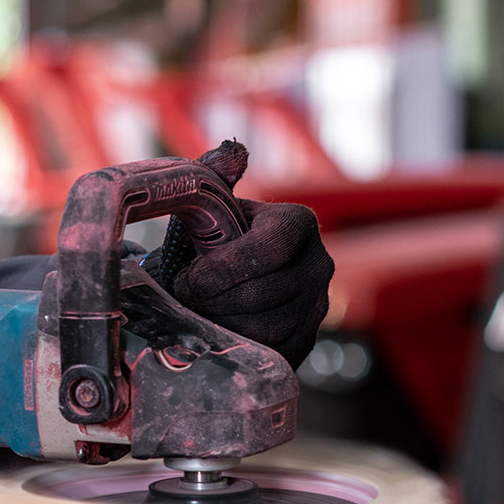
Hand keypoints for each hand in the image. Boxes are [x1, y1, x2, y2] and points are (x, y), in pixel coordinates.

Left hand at [168, 141, 332, 367]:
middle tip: (183, 299)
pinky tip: (215, 334)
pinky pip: (277, 351)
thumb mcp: (213, 203)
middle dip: (214, 300)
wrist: (229, 276)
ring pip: (272, 326)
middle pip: (266, 292)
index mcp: (297, 222)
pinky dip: (240, 346)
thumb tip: (231, 152)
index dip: (221, 269)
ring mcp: (319, 304)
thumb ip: (215, 174)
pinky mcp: (308, 338)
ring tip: (196, 315)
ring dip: (224, 324)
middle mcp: (320, 262)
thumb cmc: (215, 236)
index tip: (186, 277)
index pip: (267, 249)